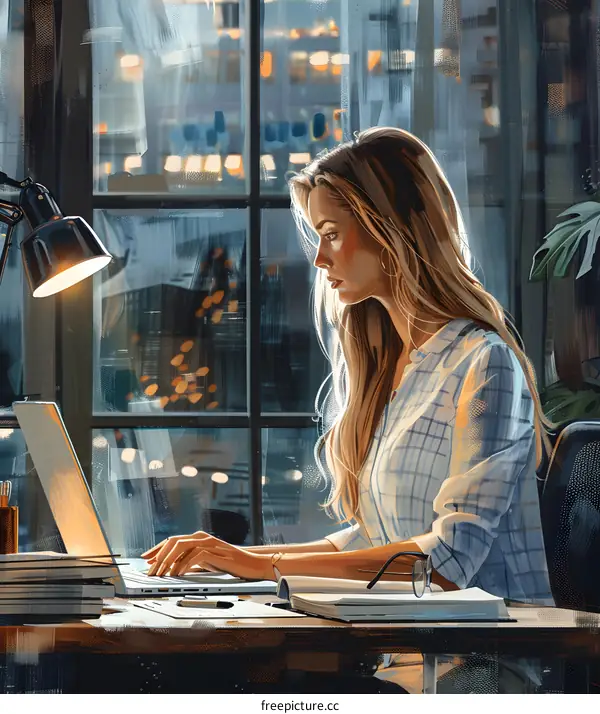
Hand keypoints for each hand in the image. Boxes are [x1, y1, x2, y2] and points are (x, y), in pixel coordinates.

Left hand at [141, 531, 272, 580]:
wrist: (251, 564)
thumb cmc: (229, 565)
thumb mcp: (206, 563)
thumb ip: (191, 562)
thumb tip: (172, 570)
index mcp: (197, 538)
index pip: (171, 541)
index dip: (156, 550)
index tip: (145, 560)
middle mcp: (201, 537)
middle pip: (173, 542)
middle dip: (158, 556)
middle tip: (150, 571)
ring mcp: (208, 542)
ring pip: (181, 547)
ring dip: (168, 561)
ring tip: (160, 575)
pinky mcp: (215, 551)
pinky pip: (194, 556)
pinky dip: (183, 565)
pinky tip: (177, 574)